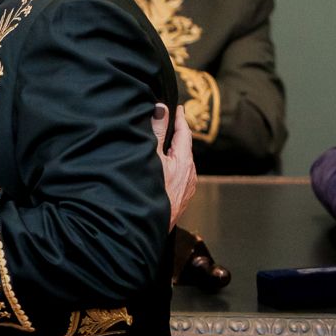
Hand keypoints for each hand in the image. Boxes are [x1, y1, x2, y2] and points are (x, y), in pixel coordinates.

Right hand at [156, 103, 195, 228]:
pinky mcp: (179, 199)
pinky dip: (171, 165)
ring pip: (181, 163)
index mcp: (184, 162)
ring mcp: (186, 189)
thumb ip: (157, 133)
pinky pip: (177, 175)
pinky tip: (161, 169)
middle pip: (184, 148)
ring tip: (165, 143)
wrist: (145, 228)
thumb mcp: (151, 158)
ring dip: (174, 151)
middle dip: (177, 134)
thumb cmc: (149, 194)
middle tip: (171, 121)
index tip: (178, 106)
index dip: (180, 118)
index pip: (184, 133)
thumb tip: (160, 108)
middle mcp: (189, 175)